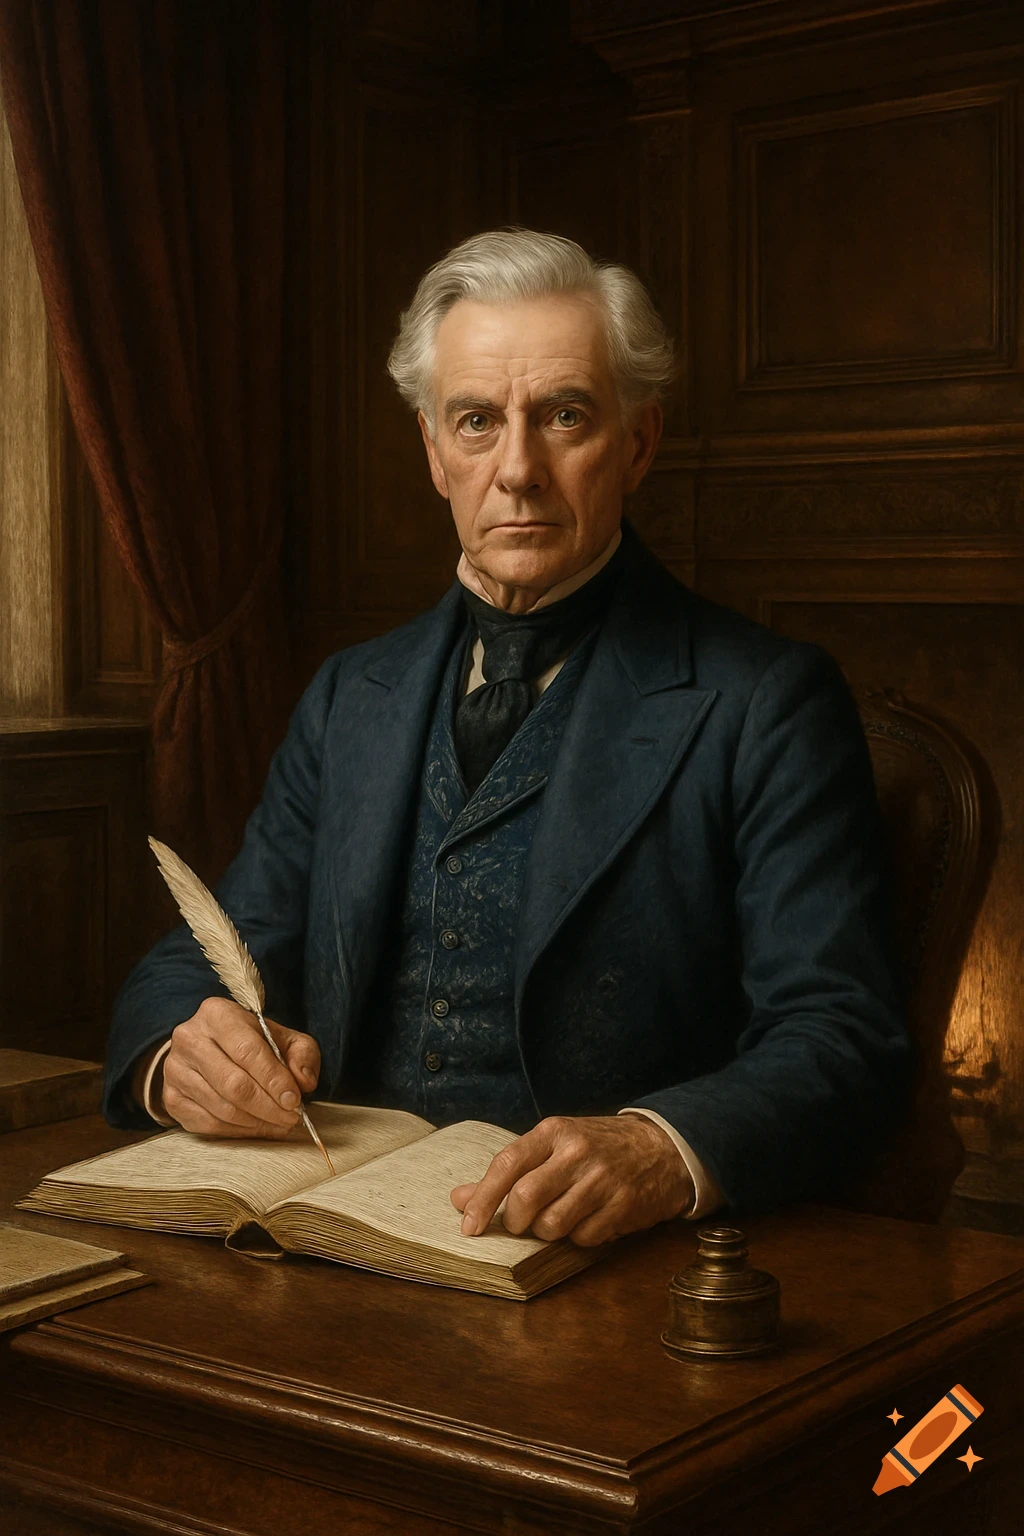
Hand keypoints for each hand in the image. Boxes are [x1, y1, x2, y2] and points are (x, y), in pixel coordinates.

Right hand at [159, 997, 320, 1137]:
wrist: (209, 1048)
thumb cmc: (251, 1042)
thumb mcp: (283, 1038)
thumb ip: (302, 1054)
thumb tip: (303, 1081)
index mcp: (217, 1014)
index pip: (248, 1051)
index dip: (274, 1079)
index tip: (294, 1100)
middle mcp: (189, 1039)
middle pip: (233, 1084)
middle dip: (268, 1106)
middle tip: (290, 1118)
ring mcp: (175, 1070)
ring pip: (221, 1108)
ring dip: (256, 1122)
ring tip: (279, 1123)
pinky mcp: (171, 1098)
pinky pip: (208, 1124)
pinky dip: (238, 1132)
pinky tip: (257, 1127)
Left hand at [450, 1114, 693, 1246]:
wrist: (661, 1148)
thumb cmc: (596, 1148)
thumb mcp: (553, 1147)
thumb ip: (507, 1173)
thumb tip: (458, 1198)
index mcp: (554, 1132)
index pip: (507, 1164)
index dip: (483, 1199)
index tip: (468, 1226)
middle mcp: (577, 1152)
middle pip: (525, 1199)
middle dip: (515, 1221)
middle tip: (521, 1222)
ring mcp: (602, 1179)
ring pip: (552, 1225)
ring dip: (547, 1232)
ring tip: (559, 1218)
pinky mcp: (623, 1206)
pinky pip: (583, 1239)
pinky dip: (578, 1238)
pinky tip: (588, 1220)